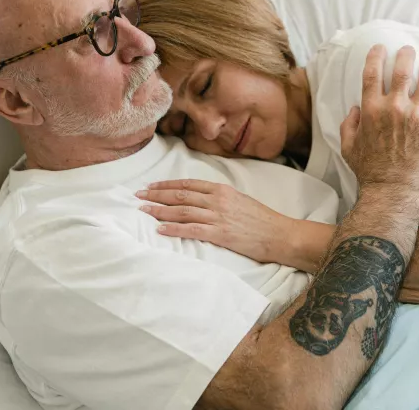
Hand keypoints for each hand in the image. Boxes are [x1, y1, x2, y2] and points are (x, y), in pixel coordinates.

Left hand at [137, 179, 291, 263]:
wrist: (279, 234)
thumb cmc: (262, 219)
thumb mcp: (240, 200)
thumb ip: (220, 198)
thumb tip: (201, 199)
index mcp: (222, 189)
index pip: (188, 184)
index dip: (167, 184)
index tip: (151, 186)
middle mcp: (217, 200)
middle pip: (180, 195)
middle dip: (157, 195)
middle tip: (139, 195)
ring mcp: (218, 216)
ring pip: (182, 211)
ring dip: (159, 210)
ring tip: (143, 210)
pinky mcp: (220, 234)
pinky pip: (191, 230)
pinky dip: (173, 229)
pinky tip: (160, 229)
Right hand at [340, 45, 418, 193]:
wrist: (393, 188)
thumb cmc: (369, 169)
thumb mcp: (348, 146)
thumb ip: (348, 125)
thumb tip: (355, 109)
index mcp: (371, 109)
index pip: (372, 73)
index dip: (376, 55)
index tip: (380, 47)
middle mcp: (394, 108)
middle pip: (402, 70)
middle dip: (406, 54)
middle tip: (408, 50)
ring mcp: (416, 116)